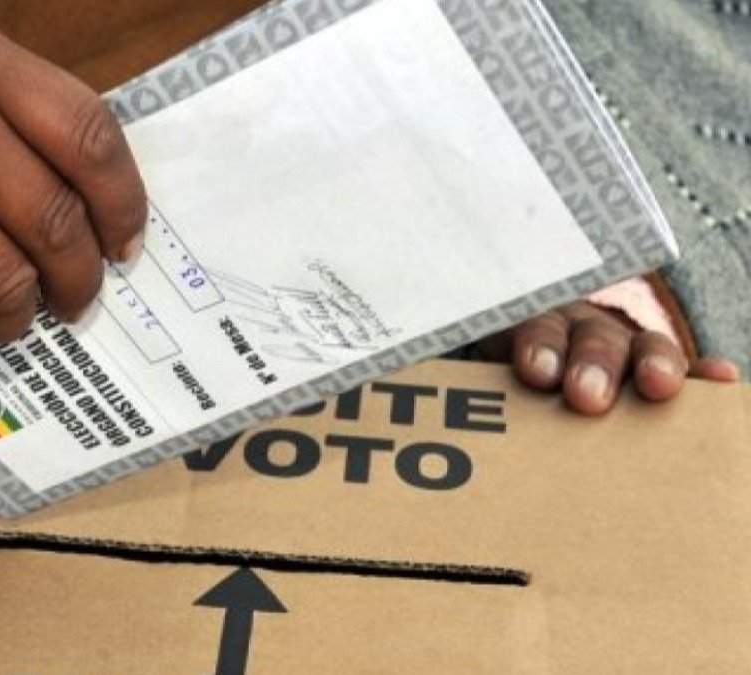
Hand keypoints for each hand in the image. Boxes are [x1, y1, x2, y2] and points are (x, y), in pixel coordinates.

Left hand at [477, 302, 739, 414]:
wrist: (526, 373)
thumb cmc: (496, 393)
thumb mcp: (470, 386)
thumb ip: (455, 394)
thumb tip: (402, 413)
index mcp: (525, 330)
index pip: (532, 327)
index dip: (538, 345)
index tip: (537, 371)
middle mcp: (575, 331)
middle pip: (588, 336)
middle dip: (591, 363)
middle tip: (587, 397)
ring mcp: (617, 347)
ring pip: (637, 345)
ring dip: (649, 363)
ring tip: (658, 386)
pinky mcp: (649, 372)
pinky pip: (679, 369)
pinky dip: (700, 374)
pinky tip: (720, 378)